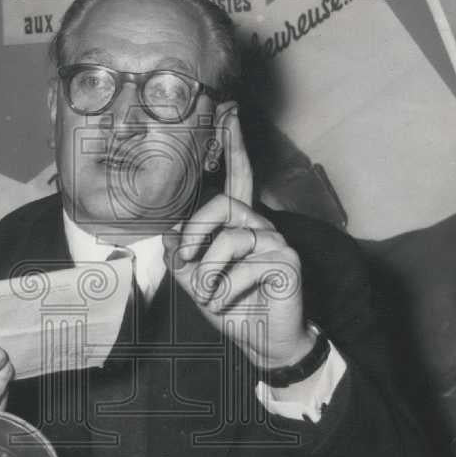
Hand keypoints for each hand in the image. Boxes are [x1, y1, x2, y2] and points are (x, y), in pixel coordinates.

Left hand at [163, 108, 313, 370]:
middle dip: (197, 233)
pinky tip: (227, 300)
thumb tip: (167, 232)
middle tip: (186, 263)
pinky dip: (228, 287)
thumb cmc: (234, 308)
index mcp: (240, 225)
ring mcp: (276, 241)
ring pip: (231, 239)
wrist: (264, 343)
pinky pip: (247, 265)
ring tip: (209, 295)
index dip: (236, 146)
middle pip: (224, 205)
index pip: (240, 178)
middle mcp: (260, 226)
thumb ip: (184, 257)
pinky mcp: (287, 261)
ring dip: (210, 273)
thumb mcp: (198, 282)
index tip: (231, 113)